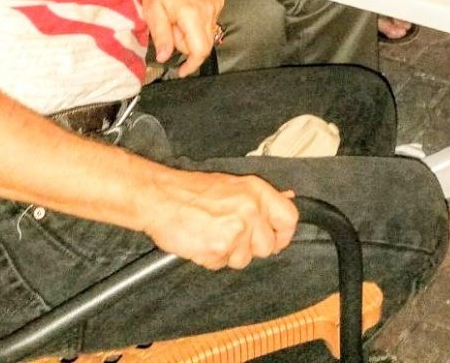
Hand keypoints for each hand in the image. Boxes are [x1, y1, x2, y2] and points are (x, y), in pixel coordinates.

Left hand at [134, 0, 223, 75]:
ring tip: (175, 14)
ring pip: (206, 31)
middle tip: (169, 27)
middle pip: (204, 42)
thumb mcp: (152, 11)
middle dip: (186, 43)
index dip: (191, 65)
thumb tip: (166, 56)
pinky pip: (209, 18)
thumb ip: (162, 37)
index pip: (200, 50)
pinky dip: (196, 19)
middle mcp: (209, 8)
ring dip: (191, 30)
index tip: (183, 71)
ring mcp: (215, 2)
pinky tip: (184, 7)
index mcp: (193, 13)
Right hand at [143, 168, 297, 268]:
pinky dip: (211, 258)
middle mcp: (251, 209)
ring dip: (228, 254)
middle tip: (230, 236)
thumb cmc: (190, 191)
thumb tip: (287, 198)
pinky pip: (222, 265)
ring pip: (244, 260)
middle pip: (267, 246)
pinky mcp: (219, 247)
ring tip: (211, 235)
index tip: (275, 240)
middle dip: (250, 248)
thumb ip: (260, 197)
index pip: (289, 218)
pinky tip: (201, 241)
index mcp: (256, 191)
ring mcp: (236, 229)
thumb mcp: (233, 185)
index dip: (283, 234)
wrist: (159, 197)